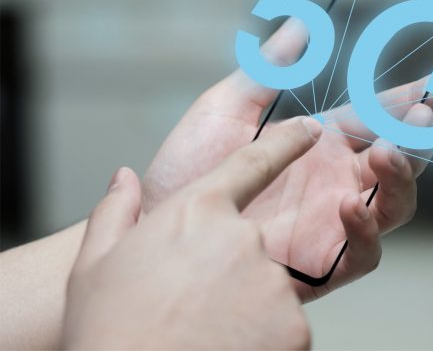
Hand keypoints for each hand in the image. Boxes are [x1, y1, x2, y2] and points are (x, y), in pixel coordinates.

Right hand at [62, 117, 319, 349]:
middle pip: (251, 244)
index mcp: (200, 211)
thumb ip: (117, 211)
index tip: (309, 130)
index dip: (286, 143)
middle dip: (229, 270)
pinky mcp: (294, 325)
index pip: (254, 164)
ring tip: (203, 331)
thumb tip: (124, 179)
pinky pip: (283, 324)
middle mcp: (245, 237)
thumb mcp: (96, 263)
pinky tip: (225, 346)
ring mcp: (273, 281)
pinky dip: (261, 337)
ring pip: (267, 288)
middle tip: (192, 303)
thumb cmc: (110, 329)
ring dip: (244, 307)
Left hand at [142, 18, 432, 300]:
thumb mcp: (225, 110)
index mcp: (322, 141)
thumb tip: (301, 26)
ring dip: (403, 176)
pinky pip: (366, 251)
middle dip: (422, 135)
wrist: (155, 225)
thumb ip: (265, 73)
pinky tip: (349, 202)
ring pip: (396, 202)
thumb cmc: (186, 169)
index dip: (413, 98)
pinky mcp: (322, 261)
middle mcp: (337, 179)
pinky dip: (368, 228)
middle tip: (424, 113)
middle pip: (401, 158)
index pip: (380, 116)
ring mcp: (333, 220)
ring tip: (386, 151)